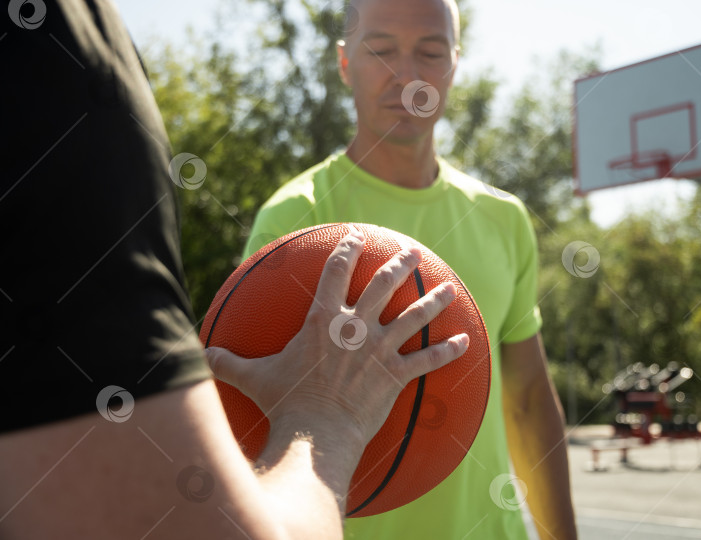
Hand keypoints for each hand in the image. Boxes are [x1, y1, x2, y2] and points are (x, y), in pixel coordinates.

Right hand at [205, 227, 468, 448]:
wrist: (316, 434)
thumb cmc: (285, 404)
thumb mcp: (253, 377)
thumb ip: (227, 361)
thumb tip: (197, 353)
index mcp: (323, 320)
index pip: (335, 273)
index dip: (346, 251)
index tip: (355, 238)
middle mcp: (355, 327)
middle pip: (383, 285)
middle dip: (398, 264)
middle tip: (412, 251)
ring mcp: (379, 350)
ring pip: (413, 316)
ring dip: (432, 300)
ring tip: (446, 287)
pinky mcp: (396, 375)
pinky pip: (427, 360)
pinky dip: (447, 351)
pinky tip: (464, 341)